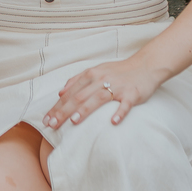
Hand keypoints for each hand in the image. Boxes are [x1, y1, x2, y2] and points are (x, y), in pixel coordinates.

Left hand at [42, 56, 161, 131]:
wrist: (145, 65)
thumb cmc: (118, 71)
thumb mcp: (96, 70)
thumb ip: (77, 80)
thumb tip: (60, 92)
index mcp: (91, 75)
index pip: (70, 93)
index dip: (57, 106)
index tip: (46, 119)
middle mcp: (101, 79)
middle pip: (79, 96)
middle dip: (64, 111)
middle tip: (52, 124)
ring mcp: (117, 87)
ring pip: (98, 99)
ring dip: (85, 110)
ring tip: (74, 122)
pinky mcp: (132, 94)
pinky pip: (125, 105)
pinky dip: (119, 113)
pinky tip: (113, 122)